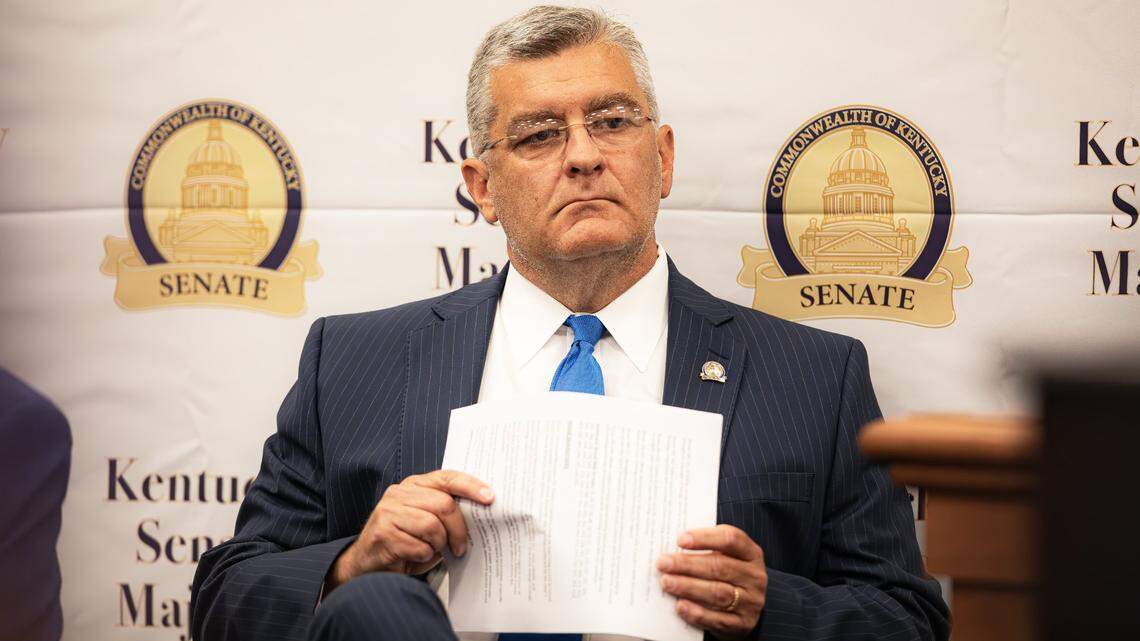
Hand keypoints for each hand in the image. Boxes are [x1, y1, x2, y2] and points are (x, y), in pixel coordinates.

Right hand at [326, 470, 493, 590]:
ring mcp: (388, 512)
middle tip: (461, 548)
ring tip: (434, 551)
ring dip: (439, 544)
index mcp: (414, 485)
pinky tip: (416, 557)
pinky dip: (424, 556)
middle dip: (459, 529)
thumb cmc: (404, 544)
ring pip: (432, 525)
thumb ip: (446, 514)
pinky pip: (418, 546)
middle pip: (444, 504)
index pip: (447, 478)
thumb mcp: (428, 523)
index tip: (490, 498)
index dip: (471, 486)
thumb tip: (479, 516)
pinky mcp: (382, 533)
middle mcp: (399, 493)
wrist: (367, 564)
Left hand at [656, 525, 767, 639]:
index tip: (680, 539)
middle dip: (688, 564)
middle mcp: (754, 576)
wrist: (747, 606)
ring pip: (718, 593)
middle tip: (663, 563)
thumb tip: (672, 549)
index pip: (731, 539)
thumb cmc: (728, 573)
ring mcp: (750, 601)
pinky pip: (717, 619)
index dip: (705, 538)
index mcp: (751, 553)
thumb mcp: (726, 556)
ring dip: (688, 587)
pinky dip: (697, 612)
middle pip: (720, 567)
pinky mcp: (742, 623)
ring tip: (666, 582)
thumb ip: (705, 550)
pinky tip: (680, 606)